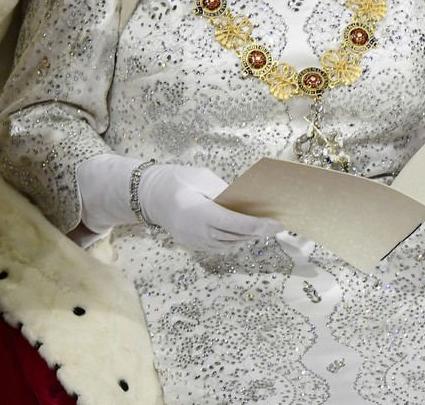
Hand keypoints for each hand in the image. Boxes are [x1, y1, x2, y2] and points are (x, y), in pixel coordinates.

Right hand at [135, 164, 282, 249]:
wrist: (148, 196)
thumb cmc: (175, 180)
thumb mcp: (200, 178)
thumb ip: (222, 191)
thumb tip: (243, 202)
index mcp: (199, 213)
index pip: (235, 224)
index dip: (258, 225)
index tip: (276, 224)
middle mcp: (197, 232)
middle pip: (235, 237)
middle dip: (257, 233)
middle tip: (276, 226)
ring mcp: (193, 242)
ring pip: (228, 245)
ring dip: (246, 239)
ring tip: (264, 229)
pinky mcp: (192, 245)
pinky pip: (218, 247)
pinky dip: (233, 241)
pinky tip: (243, 234)